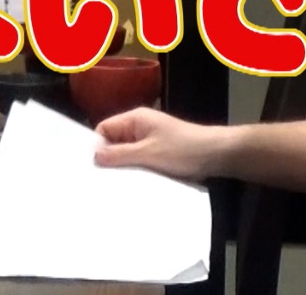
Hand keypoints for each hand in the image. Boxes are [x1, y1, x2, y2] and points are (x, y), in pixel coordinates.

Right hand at [94, 107, 223, 180]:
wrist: (216, 155)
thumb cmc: (182, 150)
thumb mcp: (148, 153)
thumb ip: (120, 154)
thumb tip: (94, 155)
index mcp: (135, 119)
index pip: (104, 129)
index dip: (96, 146)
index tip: (90, 168)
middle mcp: (140, 127)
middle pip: (114, 142)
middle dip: (108, 159)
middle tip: (98, 182)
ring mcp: (149, 140)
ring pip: (127, 154)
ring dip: (123, 167)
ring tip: (113, 187)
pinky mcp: (158, 153)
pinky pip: (139, 161)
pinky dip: (135, 171)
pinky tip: (131, 186)